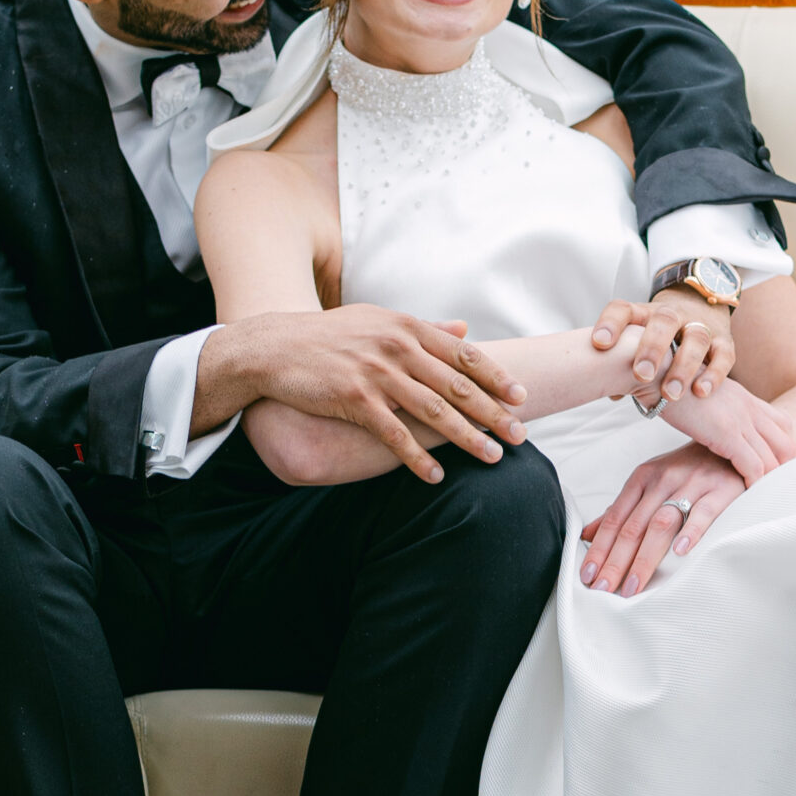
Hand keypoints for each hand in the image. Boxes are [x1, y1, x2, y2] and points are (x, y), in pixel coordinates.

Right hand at [202, 306, 526, 483]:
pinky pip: (394, 434)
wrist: (274, 347)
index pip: (464, 355)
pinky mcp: (354, 400)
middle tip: (521, 434)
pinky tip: (436, 475)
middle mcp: (397, 348)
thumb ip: (424, 328)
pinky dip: (417, 457)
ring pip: (434, 411)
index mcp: (407, 328)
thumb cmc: (330, 335)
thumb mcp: (379, 320)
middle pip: (457, 385)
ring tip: (492, 457)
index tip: (522, 397)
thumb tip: (464, 329)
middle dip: (493, 412)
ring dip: (467, 437)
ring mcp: (376, 374)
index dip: (497, 377)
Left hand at [580, 442, 745, 595]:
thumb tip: (588, 534)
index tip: (587, 575)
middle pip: (633, 527)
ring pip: (661, 524)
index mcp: (642, 479)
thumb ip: (622, 509)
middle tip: (603, 589)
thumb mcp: (651, 482)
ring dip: (644, 557)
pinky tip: (680, 552)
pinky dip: (691, 532)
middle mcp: (663, 481)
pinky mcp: (720, 490)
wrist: (730, 444)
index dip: (599, 549)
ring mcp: (691, 484)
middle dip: (615, 562)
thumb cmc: (689, 468)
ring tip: (633, 585)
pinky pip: (704, 512)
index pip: (615, 520)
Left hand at [591, 288, 734, 401]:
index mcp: (644, 313)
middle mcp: (673, 314)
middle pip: (664, 321)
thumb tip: (611, 391)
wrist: (701, 306)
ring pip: (696, 338)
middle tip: (641, 375)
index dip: (610, 323)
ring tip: (671, 393)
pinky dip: (714, 374)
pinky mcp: (724, 341)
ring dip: (683, 366)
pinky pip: (723, 355)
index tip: (599, 343)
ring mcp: (701, 325)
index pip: (624, 309)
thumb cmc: (659, 335)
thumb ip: (624, 364)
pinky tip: (701, 392)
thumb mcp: (639, 340)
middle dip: (652, 348)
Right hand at [660, 376, 795, 486]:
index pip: (783, 424)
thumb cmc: (670, 385)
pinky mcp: (727, 434)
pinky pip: (754, 466)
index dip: (780, 448)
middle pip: (785, 443)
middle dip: (781, 467)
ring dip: (767, 479)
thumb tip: (716, 425)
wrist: (656, 372)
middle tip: (767, 485)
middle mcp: (749, 407)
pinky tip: (745, 490)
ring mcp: (740, 420)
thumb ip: (719, 409)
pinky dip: (754, 482)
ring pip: (772, 459)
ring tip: (757, 493)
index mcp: (745, 398)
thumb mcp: (706, 394)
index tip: (770, 465)